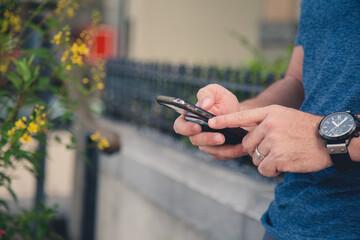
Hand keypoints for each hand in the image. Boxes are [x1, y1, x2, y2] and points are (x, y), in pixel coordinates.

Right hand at [173, 84, 246, 158]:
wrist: (240, 113)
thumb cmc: (223, 102)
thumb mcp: (216, 92)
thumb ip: (207, 94)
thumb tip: (204, 104)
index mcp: (191, 118)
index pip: (180, 126)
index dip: (186, 128)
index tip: (197, 126)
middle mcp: (196, 133)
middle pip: (195, 140)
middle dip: (207, 139)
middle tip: (220, 137)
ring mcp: (206, 143)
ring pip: (209, 150)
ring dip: (221, 147)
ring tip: (233, 141)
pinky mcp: (218, 151)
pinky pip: (222, 155)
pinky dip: (232, 151)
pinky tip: (241, 146)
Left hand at [208, 105, 332, 176]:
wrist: (329, 139)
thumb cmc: (306, 129)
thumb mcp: (284, 116)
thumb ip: (265, 123)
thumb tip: (247, 140)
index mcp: (270, 112)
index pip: (242, 116)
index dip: (225, 120)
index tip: (210, 123)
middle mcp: (269, 125)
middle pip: (248, 143)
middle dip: (257, 151)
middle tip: (276, 149)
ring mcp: (273, 140)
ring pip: (255, 157)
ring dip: (267, 161)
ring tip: (284, 155)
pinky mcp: (278, 156)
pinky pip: (263, 168)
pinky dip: (271, 170)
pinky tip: (285, 164)